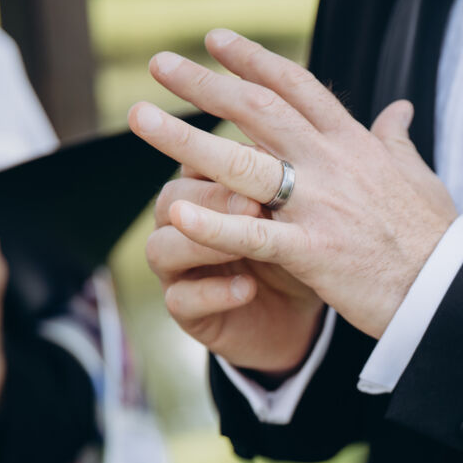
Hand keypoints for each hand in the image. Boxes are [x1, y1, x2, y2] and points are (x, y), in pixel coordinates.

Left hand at [129, 29, 459, 339]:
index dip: (253, 60)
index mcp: (355, 144)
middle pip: (258, 109)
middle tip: (160, 64)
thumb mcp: (419, 176)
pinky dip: (214, 223)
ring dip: (185, 138)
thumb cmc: (438, 237)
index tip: (216, 41)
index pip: (297, 87)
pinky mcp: (314, 252)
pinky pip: (254, 233)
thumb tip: (398, 110)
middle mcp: (333, 164)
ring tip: (140, 117)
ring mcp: (321, 206)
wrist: (450, 287)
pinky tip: (177, 210)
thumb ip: (397, 141)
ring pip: (242, 161)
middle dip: (205, 83)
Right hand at [149, 170, 325, 373]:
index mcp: (203, 194)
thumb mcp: (292, 217)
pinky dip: (214, 294)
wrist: (300, 316)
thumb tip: (279, 146)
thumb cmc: (295, 253)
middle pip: (171, 200)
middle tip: (252, 204)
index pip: (192, 162)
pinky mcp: (186, 313)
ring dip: (201, 246)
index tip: (260, 161)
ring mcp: (177, 272)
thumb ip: (278, 187)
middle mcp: (180, 228)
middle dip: (209, 200)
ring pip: (161, 249)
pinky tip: (247, 288)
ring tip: (241, 247)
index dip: (216, 159)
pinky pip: (181, 301)